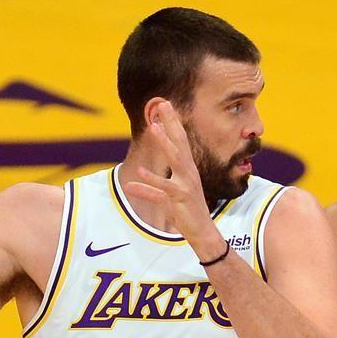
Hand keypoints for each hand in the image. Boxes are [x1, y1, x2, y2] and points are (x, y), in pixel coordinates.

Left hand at [124, 102, 221, 252]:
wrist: (203, 232)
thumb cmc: (187, 211)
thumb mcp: (169, 195)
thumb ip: (151, 185)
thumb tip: (134, 177)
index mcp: (187, 170)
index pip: (180, 141)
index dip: (173, 123)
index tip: (166, 105)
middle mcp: (189, 173)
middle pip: (179, 143)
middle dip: (171, 123)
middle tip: (163, 105)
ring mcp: (185, 185)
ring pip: (175, 160)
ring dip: (164, 143)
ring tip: (153, 128)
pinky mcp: (180, 199)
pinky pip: (162, 190)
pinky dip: (149, 183)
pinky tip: (138, 175)